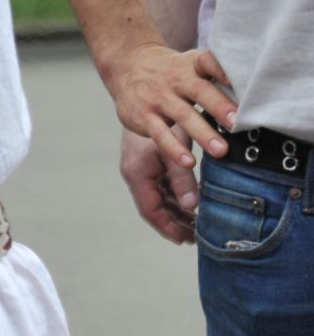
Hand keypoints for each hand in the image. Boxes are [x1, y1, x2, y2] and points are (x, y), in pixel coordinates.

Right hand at [102, 43, 235, 171]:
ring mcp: (158, 98)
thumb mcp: (189, 64)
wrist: (126, 64)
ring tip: (221, 151)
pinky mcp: (143, 116)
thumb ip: (216, 76)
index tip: (241, 81)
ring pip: (182, 115)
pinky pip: (160, 133)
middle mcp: (175, 80)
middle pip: (200, 92)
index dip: (223, 70)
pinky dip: (174, 148)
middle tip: (238, 123)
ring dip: (203, 133)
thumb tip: (254, 95)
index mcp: (191, 66)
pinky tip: (188, 161)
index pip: (208, 62)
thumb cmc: (170, 71)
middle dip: (219, 107)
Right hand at [119, 129, 197, 244]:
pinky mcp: (150, 162)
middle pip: (155, 208)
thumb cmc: (160, 122)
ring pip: (160, 198)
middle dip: (174, 224)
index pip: (150, 210)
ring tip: (198, 224)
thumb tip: (193, 206)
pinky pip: (163, 187)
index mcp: (137, 174)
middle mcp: (137, 174)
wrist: (146, 95)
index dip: (167, 227)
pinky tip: (192, 203)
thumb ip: (182, 179)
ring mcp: (143, 168)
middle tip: (196, 237)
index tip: (184, 240)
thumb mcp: (173, 152)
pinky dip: (177, 198)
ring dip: (177, 212)